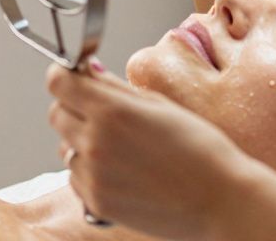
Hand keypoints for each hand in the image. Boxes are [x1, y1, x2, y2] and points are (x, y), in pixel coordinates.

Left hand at [45, 61, 252, 239]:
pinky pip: (76, 177)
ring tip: (119, 146)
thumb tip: (91, 72)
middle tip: (100, 110)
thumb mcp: (161, 105)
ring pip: (65, 147)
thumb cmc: (201, 151)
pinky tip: (122, 170)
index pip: (58, 82)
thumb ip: (118, 89)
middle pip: (56, 114)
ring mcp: (93, 176)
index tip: (74, 76)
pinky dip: (90, 171)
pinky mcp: (96, 203)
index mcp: (112, 111)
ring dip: (81, 141)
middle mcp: (95, 143)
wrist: (219, 200)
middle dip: (72, 106)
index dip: (65, 75)